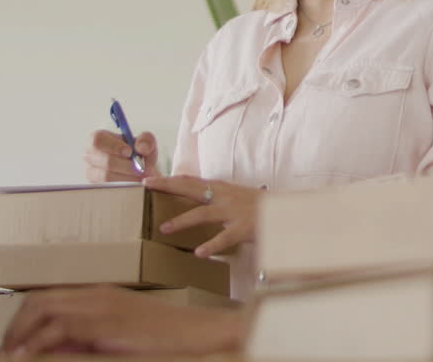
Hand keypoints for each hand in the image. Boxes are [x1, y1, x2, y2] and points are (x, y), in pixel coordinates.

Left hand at [2, 285, 242, 355]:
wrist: (202, 332)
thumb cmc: (169, 339)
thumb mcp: (122, 337)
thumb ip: (91, 341)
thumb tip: (57, 351)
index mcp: (100, 296)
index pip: (46, 299)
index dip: (22, 321)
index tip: (11, 345)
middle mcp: (97, 295)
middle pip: (39, 300)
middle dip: (15, 327)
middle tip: (5, 352)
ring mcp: (102, 305)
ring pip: (43, 308)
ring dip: (20, 333)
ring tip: (11, 355)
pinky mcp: (108, 321)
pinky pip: (60, 325)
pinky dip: (38, 342)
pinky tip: (28, 356)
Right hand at [84, 129, 158, 181]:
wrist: (141, 171)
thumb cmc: (140, 153)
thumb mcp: (147, 142)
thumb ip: (146, 139)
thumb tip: (141, 147)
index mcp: (99, 138)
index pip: (98, 140)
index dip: (114, 146)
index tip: (130, 152)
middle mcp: (91, 155)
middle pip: (104, 161)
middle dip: (127, 166)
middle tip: (142, 168)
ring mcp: (92, 171)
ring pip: (107, 176)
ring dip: (128, 177)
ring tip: (141, 176)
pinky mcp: (96, 186)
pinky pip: (109, 188)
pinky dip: (125, 186)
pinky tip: (135, 183)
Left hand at [144, 175, 262, 256]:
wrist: (285, 211)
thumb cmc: (259, 206)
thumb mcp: (235, 195)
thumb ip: (215, 196)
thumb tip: (195, 197)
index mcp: (221, 188)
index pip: (190, 180)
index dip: (168, 179)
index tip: (148, 179)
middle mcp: (224, 196)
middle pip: (191, 188)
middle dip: (167, 186)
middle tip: (146, 186)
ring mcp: (233, 212)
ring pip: (203, 214)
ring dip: (182, 220)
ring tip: (164, 228)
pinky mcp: (242, 228)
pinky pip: (224, 238)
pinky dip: (211, 245)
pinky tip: (199, 253)